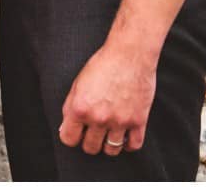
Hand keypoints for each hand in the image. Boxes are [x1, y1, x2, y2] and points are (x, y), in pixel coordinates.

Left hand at [59, 40, 155, 156]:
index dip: (71, 137)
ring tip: (108, 134)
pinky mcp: (139, 121)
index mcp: (79, 108)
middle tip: (92, 133)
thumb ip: (70, 107)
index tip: (76, 133)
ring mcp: (120, 121)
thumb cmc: (101, 65)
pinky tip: (124, 136)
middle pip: (90, 147)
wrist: (129, 55)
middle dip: (89, 142)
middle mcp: (99, 118)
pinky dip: (128, 145)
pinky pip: (133, 146)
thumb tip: (66, 129)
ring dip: (108, 145)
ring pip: (111, 150)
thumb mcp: (77, 84)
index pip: (68, 139)